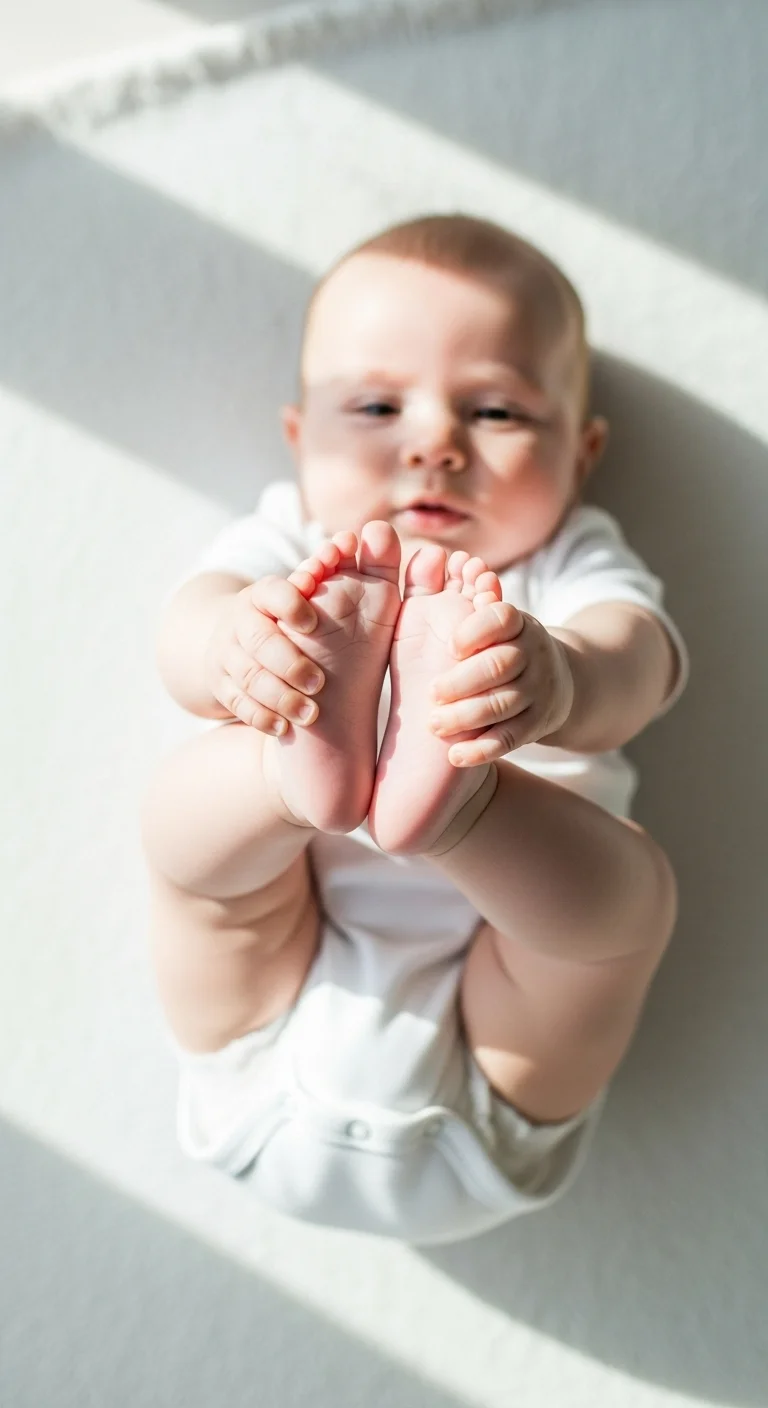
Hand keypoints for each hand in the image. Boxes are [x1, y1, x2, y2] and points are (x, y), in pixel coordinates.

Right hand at [203, 560, 332, 734]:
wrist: (236, 637)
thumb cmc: (291, 614)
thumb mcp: (309, 588)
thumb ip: (337, 565)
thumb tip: (364, 535)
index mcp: (264, 594)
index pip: (272, 592)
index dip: (290, 605)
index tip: (313, 623)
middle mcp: (240, 621)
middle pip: (259, 641)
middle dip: (289, 662)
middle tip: (319, 682)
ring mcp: (225, 654)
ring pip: (247, 676)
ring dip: (278, 696)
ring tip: (309, 713)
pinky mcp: (220, 683)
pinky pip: (235, 702)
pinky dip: (259, 716)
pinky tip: (283, 728)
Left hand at [428, 602, 574, 765]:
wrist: (556, 680)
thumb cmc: (499, 646)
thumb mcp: (490, 621)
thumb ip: (458, 597)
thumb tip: (428, 558)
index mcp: (517, 622)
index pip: (501, 618)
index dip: (476, 630)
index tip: (450, 644)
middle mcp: (533, 653)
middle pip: (499, 665)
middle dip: (463, 681)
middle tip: (431, 693)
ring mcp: (538, 690)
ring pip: (502, 704)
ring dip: (466, 716)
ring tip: (433, 724)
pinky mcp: (538, 724)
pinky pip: (510, 739)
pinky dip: (482, 750)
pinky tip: (455, 756)